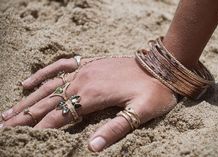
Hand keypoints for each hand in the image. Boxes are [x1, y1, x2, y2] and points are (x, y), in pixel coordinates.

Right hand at [0, 56, 176, 151]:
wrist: (161, 67)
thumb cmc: (154, 91)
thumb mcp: (140, 112)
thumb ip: (115, 129)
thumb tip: (91, 148)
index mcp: (93, 95)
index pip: (59, 117)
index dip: (39, 129)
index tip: (19, 139)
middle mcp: (83, 81)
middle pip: (47, 102)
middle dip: (24, 117)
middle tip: (3, 127)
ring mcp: (84, 70)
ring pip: (48, 86)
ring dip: (27, 100)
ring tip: (7, 112)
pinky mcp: (88, 63)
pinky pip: (60, 66)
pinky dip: (43, 74)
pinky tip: (29, 82)